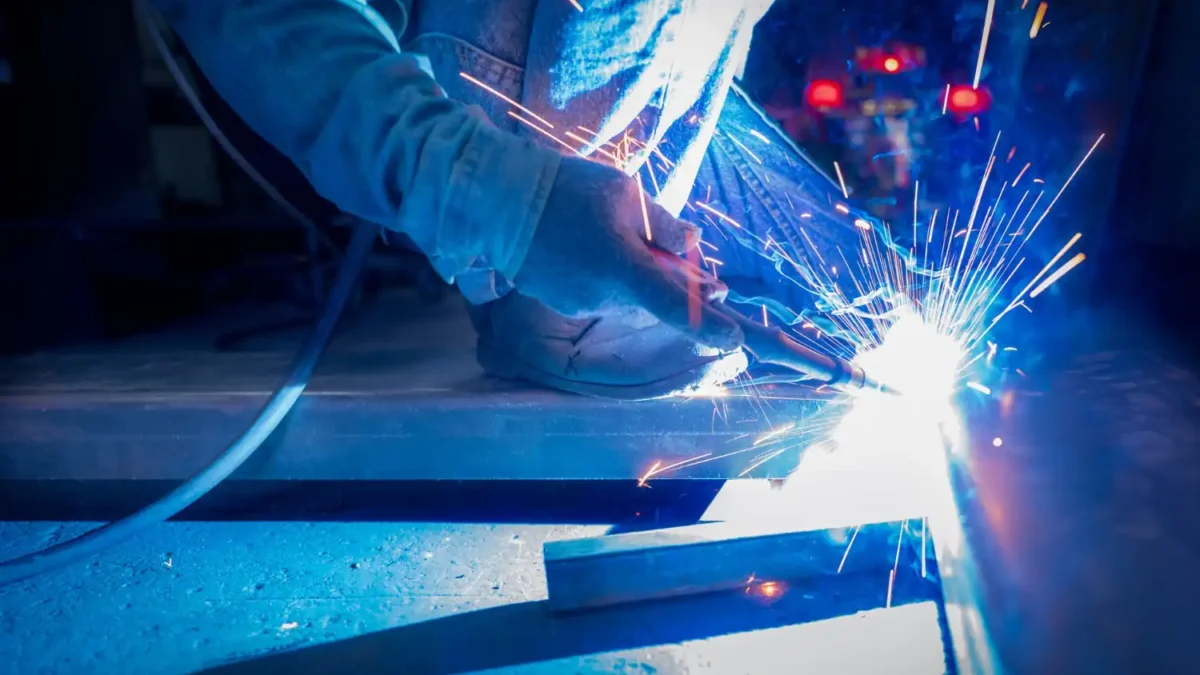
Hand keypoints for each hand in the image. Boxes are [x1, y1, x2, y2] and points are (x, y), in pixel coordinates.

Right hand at [514, 157, 743, 351]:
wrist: (498, 201)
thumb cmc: (567, 189)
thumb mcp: (625, 192)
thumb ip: (665, 224)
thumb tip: (693, 243)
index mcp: (625, 267)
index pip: (676, 305)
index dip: (708, 325)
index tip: (733, 338)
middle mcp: (604, 296)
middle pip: (650, 295)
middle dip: (660, 275)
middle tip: (657, 241)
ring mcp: (580, 303)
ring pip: (622, 292)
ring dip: (625, 270)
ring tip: (598, 227)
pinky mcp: (561, 301)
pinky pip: (596, 291)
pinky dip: (598, 272)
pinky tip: (579, 240)